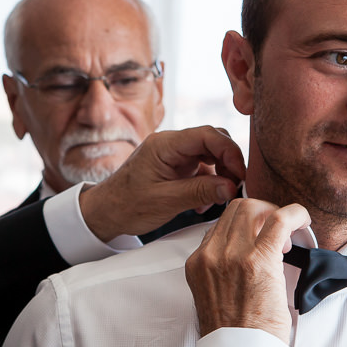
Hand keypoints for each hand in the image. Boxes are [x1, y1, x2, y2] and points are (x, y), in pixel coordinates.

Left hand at [79, 126, 244, 241]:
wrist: (105, 212)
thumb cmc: (126, 205)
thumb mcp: (165, 201)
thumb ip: (199, 192)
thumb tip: (232, 187)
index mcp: (164, 144)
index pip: (207, 134)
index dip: (230, 151)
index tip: (241, 175)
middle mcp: (171, 144)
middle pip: (213, 140)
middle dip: (229, 162)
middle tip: (236, 187)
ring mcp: (174, 154)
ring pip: (210, 154)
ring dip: (221, 175)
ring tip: (221, 197)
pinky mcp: (176, 166)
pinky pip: (202, 167)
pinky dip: (210, 183)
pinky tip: (205, 203)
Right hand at [185, 198, 309, 343]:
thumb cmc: (234, 335)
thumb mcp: (214, 297)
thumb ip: (221, 273)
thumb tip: (244, 260)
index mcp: (198, 264)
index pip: (220, 225)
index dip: (244, 227)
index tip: (258, 239)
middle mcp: (211, 255)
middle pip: (236, 210)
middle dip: (260, 215)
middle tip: (275, 239)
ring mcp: (232, 255)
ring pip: (254, 209)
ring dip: (274, 216)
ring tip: (285, 242)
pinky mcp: (259, 259)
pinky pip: (279, 220)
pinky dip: (294, 214)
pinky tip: (302, 220)